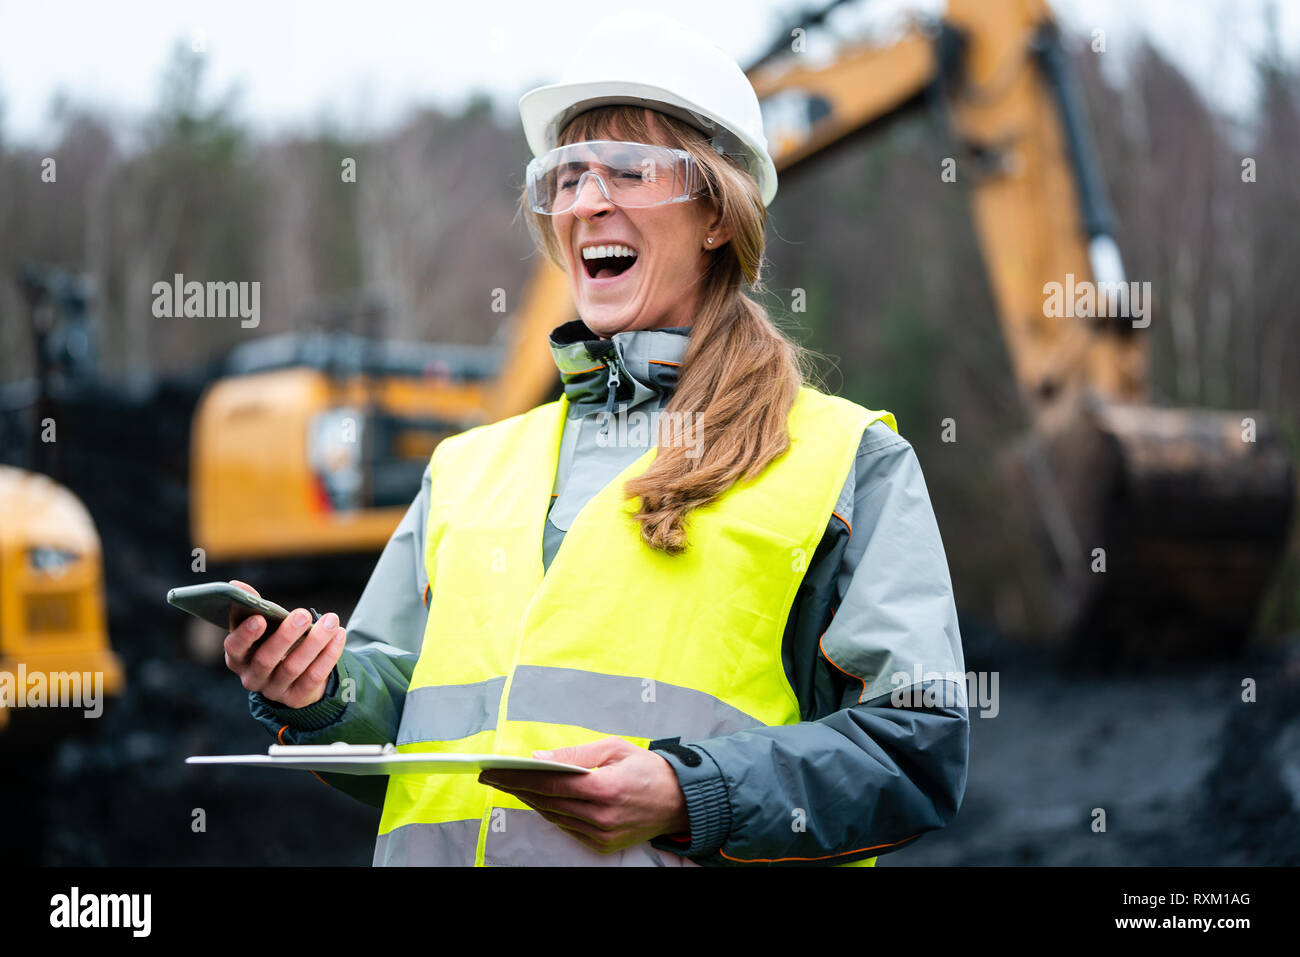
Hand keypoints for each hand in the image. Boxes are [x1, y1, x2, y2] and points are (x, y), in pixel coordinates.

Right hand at [222, 580, 345, 708]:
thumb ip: (251, 606)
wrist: (289, 676)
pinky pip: (314, 677)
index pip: (235, 648)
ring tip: (331, 621)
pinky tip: (339, 635)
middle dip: (286, 636)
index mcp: (237, 657)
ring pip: (293, 667)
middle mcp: (252, 677)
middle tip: (303, 614)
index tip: (260, 618)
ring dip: (314, 642)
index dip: (246, 634)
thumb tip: (237, 586)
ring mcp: (274, 690)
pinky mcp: (296, 698)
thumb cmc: (271, 642)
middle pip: (266, 659)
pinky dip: (328, 655)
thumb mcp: (260, 627)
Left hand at [478, 738, 689, 853]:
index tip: (493, 771)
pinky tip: (539, 800)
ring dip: (530, 801)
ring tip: (512, 785)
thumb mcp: (614, 748)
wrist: (680, 801)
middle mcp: (601, 816)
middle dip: (516, 788)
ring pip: (554, 816)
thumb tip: (539, 758)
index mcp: (605, 788)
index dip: (517, 778)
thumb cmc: (648, 769)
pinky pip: (568, 827)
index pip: (549, 784)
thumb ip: (575, 755)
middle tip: (492, 776)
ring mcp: (602, 834)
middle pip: (546, 802)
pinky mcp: (603, 845)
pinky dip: (551, 812)